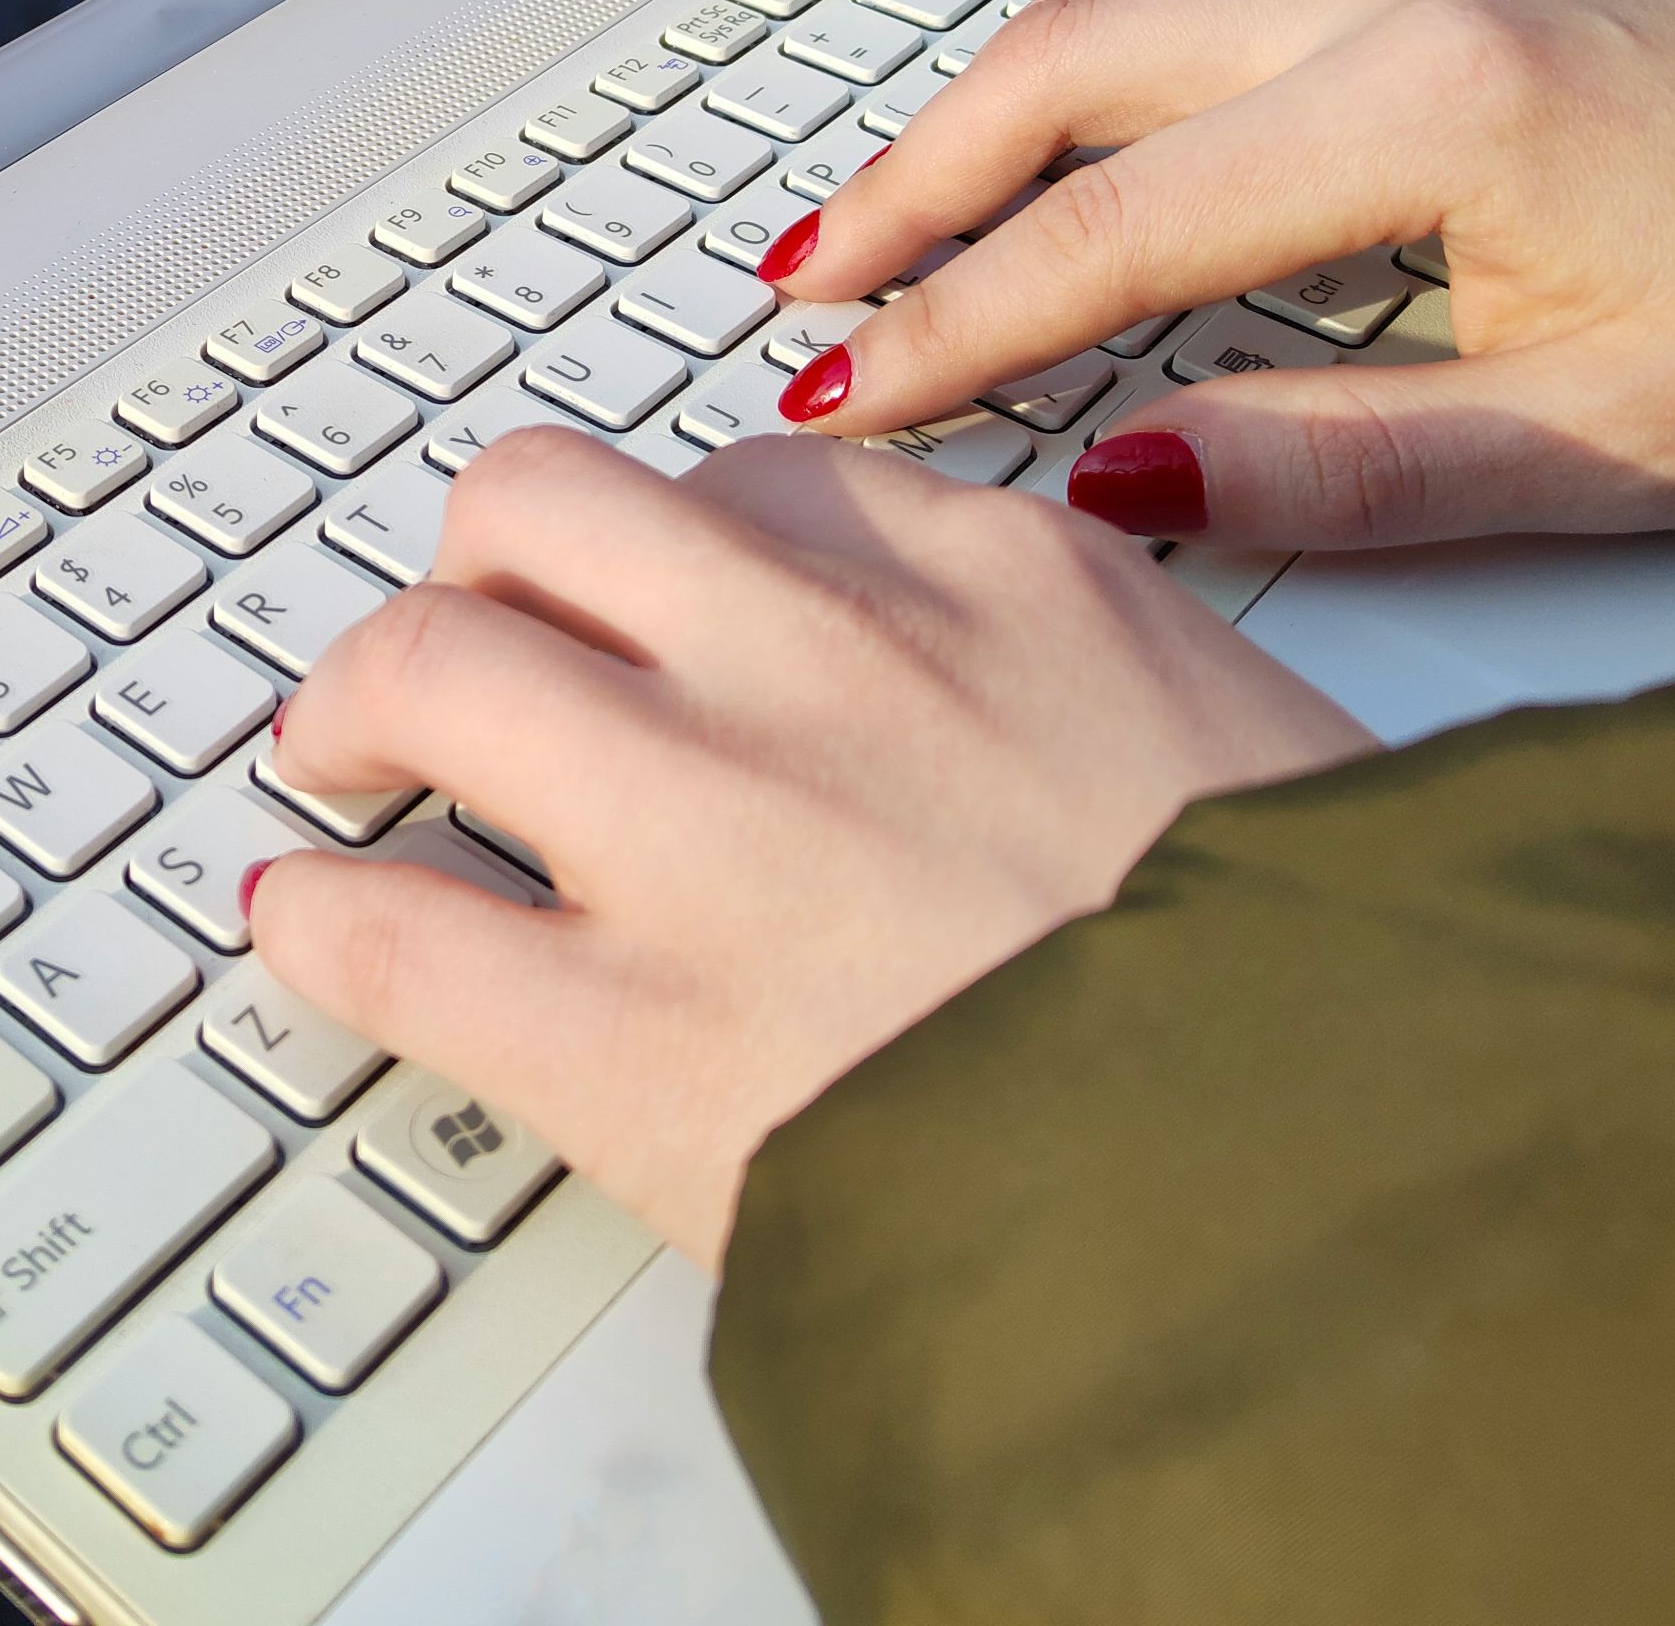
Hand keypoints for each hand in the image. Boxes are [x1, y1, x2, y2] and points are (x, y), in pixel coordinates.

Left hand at [248, 428, 1368, 1267]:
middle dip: (480, 566)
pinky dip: (320, 924)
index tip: (635, 605)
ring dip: (365, 698)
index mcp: (1002, 587)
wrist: (1369, 1190)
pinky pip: (393, 929)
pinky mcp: (631, 1036)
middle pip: (550, 505)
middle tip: (452, 649)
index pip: (764, 483)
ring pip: (438, 655)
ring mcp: (714, 832)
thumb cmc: (1340, 1006)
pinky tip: (306, 931)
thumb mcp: (1252, 760)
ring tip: (346, 754)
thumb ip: (1093, 698)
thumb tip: (1021, 728)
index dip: (667, 548)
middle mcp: (832, 662)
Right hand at [777, 0, 1674, 545]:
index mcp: (1438, 101)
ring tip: (874, 228)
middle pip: (1063, 63)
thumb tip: (1110, 484)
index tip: (847, 402)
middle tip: (801, 303)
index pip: (1115, 224)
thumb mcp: (1591, 447)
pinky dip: (1067, 65)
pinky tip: (1024, 145)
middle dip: (908, 186)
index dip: (958, 325)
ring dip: (970, 112)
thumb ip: (1329, 464)